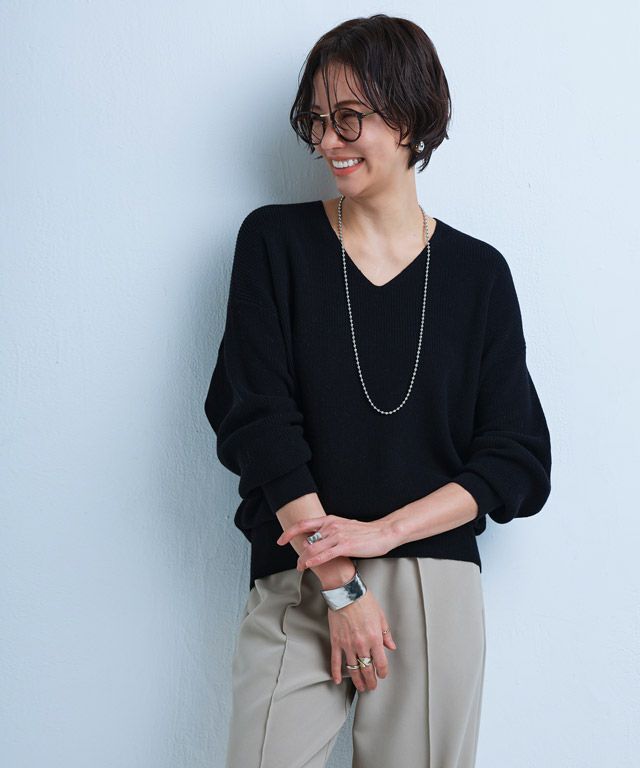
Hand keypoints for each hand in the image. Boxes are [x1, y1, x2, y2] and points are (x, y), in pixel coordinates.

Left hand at [276, 515, 395, 571]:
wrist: (383, 533)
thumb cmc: (364, 532)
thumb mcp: (343, 526)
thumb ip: (329, 531)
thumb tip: (315, 539)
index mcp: (329, 520)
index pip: (303, 524)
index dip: (289, 532)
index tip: (280, 540)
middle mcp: (331, 526)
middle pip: (305, 540)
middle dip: (298, 553)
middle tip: (296, 564)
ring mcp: (337, 535)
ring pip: (312, 548)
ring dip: (303, 560)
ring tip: (301, 568)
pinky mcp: (345, 546)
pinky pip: (325, 554)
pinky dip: (314, 560)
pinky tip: (308, 565)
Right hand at [327, 589, 396, 690]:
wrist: (346, 593)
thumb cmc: (364, 601)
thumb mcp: (380, 616)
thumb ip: (386, 634)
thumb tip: (391, 647)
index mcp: (375, 638)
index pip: (381, 663)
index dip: (383, 672)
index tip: (382, 675)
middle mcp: (362, 644)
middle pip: (367, 670)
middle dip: (371, 681)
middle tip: (372, 687)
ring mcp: (348, 645)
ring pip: (353, 669)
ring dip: (357, 681)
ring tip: (360, 687)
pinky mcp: (336, 641)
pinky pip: (336, 661)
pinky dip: (336, 672)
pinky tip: (337, 680)